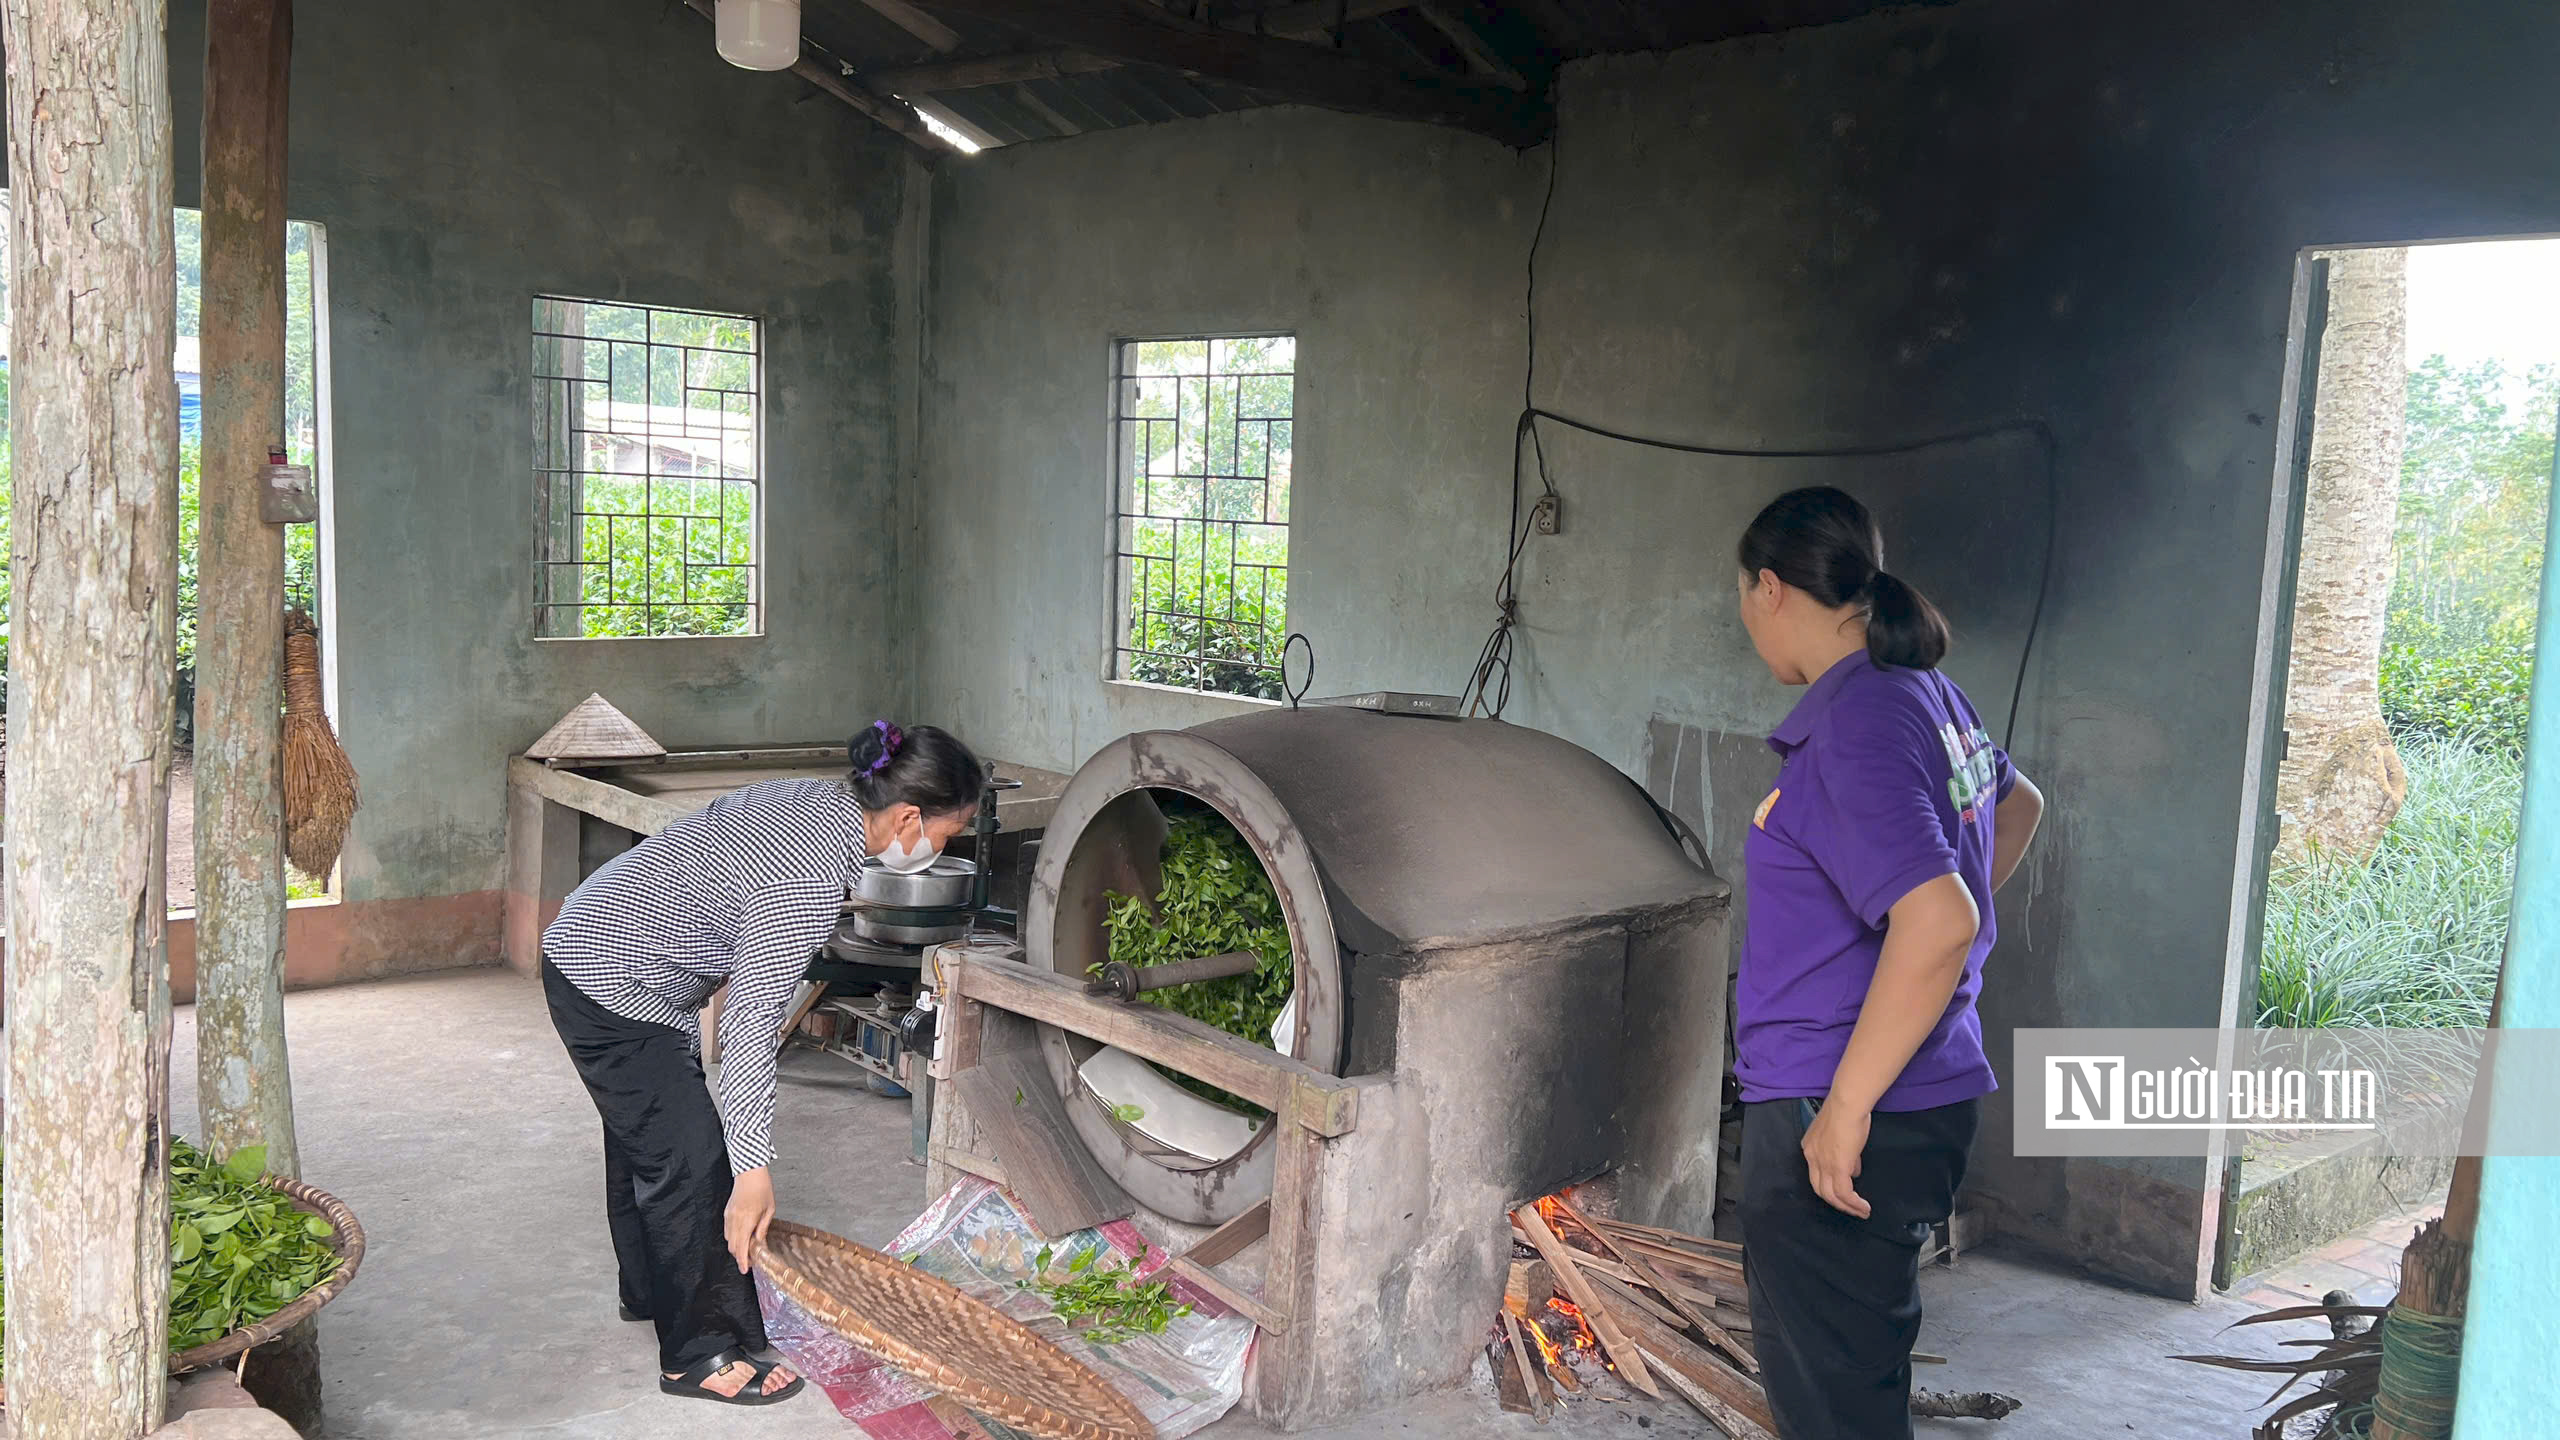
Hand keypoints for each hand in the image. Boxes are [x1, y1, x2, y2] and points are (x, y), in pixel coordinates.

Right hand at [726, 1167, 775, 1273]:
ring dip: (736, 1247)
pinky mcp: (726, 1213)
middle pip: (733, 1247)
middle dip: (740, 1256)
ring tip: (748, 1248)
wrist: (749, 1173)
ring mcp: (728, 1217)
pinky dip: (733, 1238)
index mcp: (747, 1221)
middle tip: (751, 1260)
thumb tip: (759, 1243)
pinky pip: (727, 1231)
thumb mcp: (769, 1209)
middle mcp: (735, 1221)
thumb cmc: (762, 1189)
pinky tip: (742, 1237)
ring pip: (728, 1240)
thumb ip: (763, 1228)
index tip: (745, 1270)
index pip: (742, 1248)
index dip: (742, 1261)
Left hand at [1801, 1100, 1872, 1218]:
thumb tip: (1854, 1170)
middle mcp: (1812, 1158)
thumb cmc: (1847, 1112)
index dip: (1832, 1183)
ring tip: (1861, 1212)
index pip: (1817, 1174)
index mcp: (1810, 1148)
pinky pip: (1845, 1194)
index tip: (1848, 1187)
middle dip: (1837, 1202)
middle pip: (1821, 1190)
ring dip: (1848, 1207)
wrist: (1847, 1104)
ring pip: (1832, 1196)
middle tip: (1852, 1208)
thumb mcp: (1841, 1134)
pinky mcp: (1838, 1168)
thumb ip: (1845, 1153)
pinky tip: (1864, 1207)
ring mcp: (1823, 1164)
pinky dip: (1854, 1204)